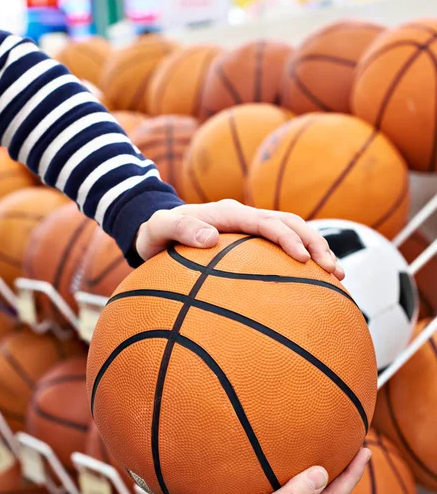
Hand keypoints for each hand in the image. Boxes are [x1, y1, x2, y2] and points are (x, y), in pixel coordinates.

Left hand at [136, 200, 343, 279]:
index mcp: (228, 213)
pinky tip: (313, 280)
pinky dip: (301, 257)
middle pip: (289, 223)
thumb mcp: (160, 229)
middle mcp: (244, 216)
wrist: (156, 227)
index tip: (304, 260)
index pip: (266, 222)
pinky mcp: (250, 240)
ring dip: (316, 249)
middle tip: (333, 270)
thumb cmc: (157, 231)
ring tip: (336, 274)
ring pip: (292, 231)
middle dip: (315, 244)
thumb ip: (182, 230)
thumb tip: (211, 239)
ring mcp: (249, 227)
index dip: (287, 239)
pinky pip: (280, 245)